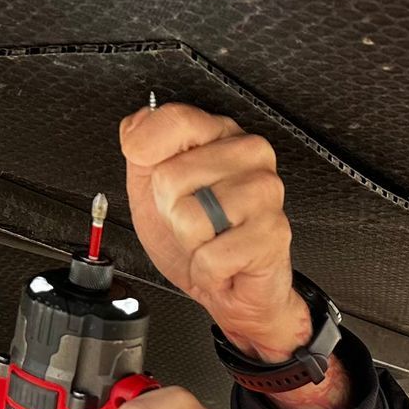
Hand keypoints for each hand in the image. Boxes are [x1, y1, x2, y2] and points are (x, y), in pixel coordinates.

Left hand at [120, 103, 311, 361]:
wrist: (235, 288)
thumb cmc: (201, 238)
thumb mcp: (151, 189)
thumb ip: (141, 153)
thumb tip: (136, 131)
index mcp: (221, 134)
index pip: (175, 120)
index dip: (147, 153)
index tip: (157, 183)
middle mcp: (250, 154)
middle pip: (171, 176)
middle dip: (171, 212)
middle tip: (194, 223)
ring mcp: (265, 191)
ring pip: (191, 217)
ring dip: (191, 243)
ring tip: (210, 242)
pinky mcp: (273, 231)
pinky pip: (212, 256)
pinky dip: (207, 270)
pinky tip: (224, 264)